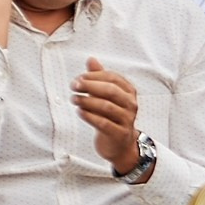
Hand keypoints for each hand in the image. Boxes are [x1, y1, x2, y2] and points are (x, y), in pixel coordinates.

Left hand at [73, 56, 142, 173]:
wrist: (120, 144)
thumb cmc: (111, 116)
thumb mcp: (107, 96)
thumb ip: (99, 77)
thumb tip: (91, 59)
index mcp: (128, 92)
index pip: (112, 78)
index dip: (94, 76)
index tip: (78, 78)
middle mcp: (130, 104)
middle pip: (110, 91)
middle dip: (90, 86)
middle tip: (73, 85)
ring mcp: (126, 120)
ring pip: (106, 107)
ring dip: (87, 101)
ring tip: (74, 99)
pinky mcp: (119, 134)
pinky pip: (103, 123)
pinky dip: (89, 116)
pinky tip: (79, 112)